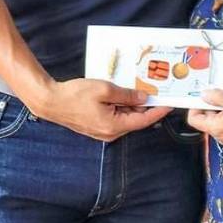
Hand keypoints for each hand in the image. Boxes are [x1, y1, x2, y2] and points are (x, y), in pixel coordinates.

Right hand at [35, 78, 169, 141]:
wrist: (51, 101)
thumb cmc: (75, 95)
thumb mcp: (105, 90)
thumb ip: (127, 95)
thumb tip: (144, 98)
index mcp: (114, 126)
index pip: (144, 120)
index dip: (159, 111)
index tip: (171, 103)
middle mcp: (111, 133)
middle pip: (136, 120)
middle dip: (148, 106)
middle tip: (159, 92)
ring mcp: (103, 131)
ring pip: (126, 118)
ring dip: (134, 106)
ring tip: (143, 90)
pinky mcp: (97, 126)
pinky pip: (116, 117)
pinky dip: (123, 107)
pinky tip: (125, 95)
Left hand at [186, 89, 222, 145]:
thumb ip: (215, 96)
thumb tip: (203, 95)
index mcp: (215, 129)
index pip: (194, 120)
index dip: (195, 107)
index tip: (201, 97)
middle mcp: (220, 137)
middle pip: (206, 121)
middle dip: (210, 107)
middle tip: (218, 95)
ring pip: (218, 123)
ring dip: (220, 111)